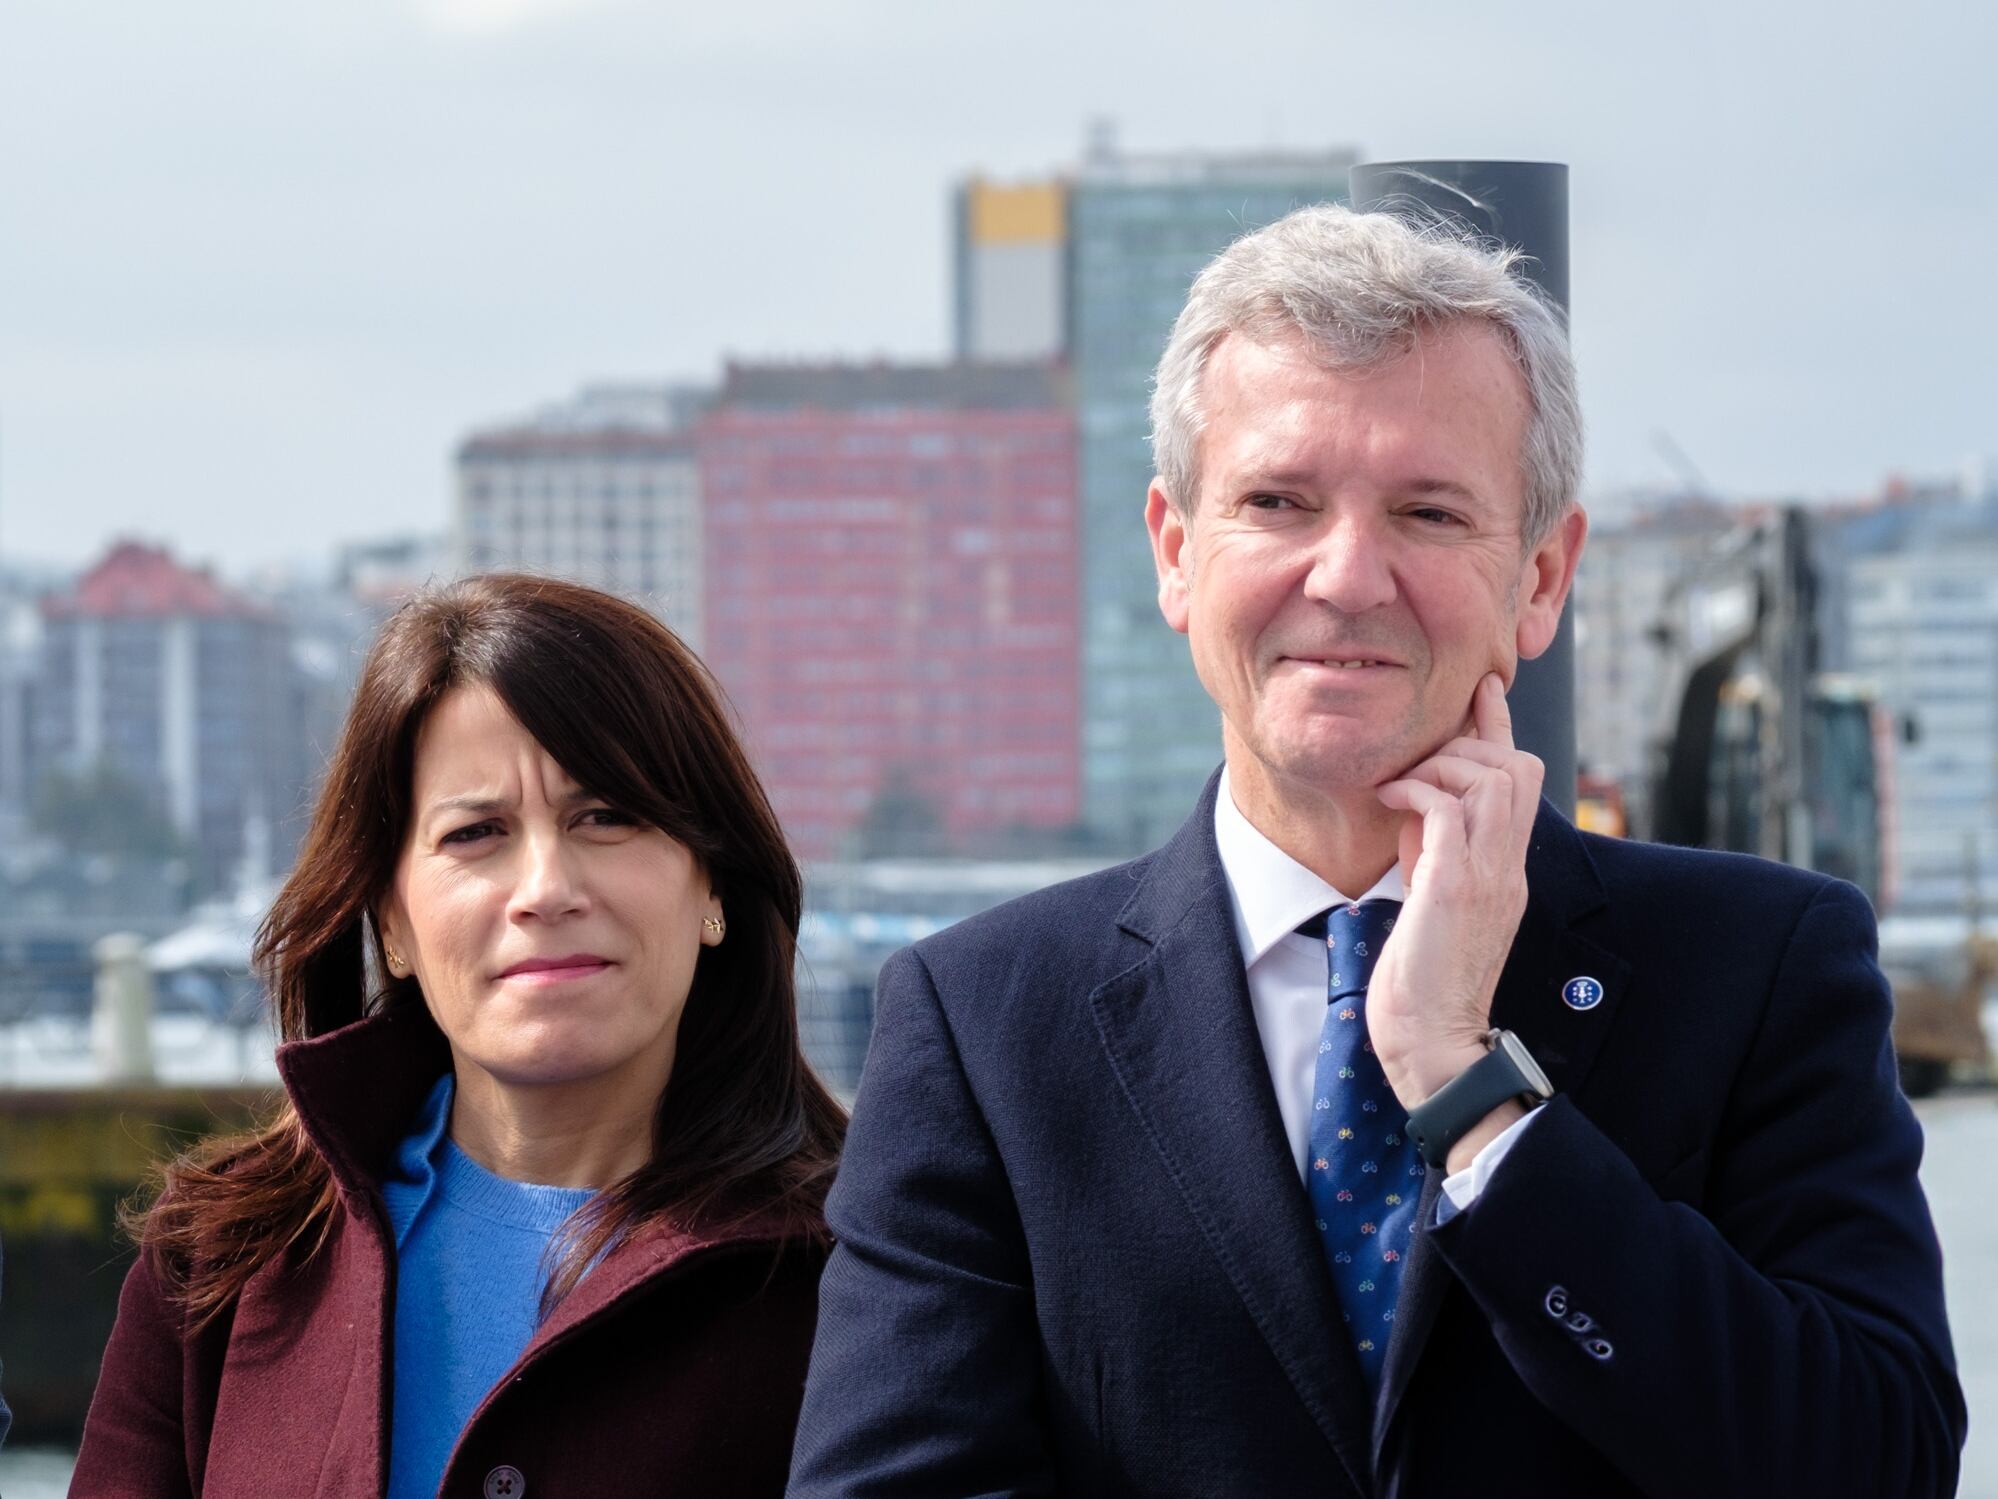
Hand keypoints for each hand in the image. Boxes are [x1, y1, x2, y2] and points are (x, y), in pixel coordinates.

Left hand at [1368, 673, 1542, 1111]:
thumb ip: (1435, 857)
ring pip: (1491, 777)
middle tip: (1421, 754)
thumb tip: (1415, 812)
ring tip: (1402, 782)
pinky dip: (1416, 789)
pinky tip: (1388, 797)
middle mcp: (1509, 868)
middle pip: (1518, 766)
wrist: (1434, 1046)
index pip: (1522, 782)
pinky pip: (1446, 807)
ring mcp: (1488, 877)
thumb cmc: (1425, 985)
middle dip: (1470, 741)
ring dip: (1441, 764)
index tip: (1484, 691)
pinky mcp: (1454, 888)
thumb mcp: (1434, 904)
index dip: (1503, 730)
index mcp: (1508, 872)